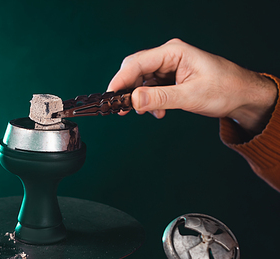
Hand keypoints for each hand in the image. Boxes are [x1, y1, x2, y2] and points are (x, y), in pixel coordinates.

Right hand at [107, 39, 276, 135]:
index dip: (120, 80)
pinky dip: (149, 101)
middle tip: (121, 109)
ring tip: (146, 113)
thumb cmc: (224, 90)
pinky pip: (150, 87)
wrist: (242, 96)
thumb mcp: (190, 96)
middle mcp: (168, 56)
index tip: (109, 97)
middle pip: (135, 69)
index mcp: (173, 52)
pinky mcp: (170, 77)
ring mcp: (169, 66)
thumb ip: (159, 98)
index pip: (137, 63)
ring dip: (139, 98)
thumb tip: (133, 101)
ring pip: (141, 80)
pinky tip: (158, 112)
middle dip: (127, 90)